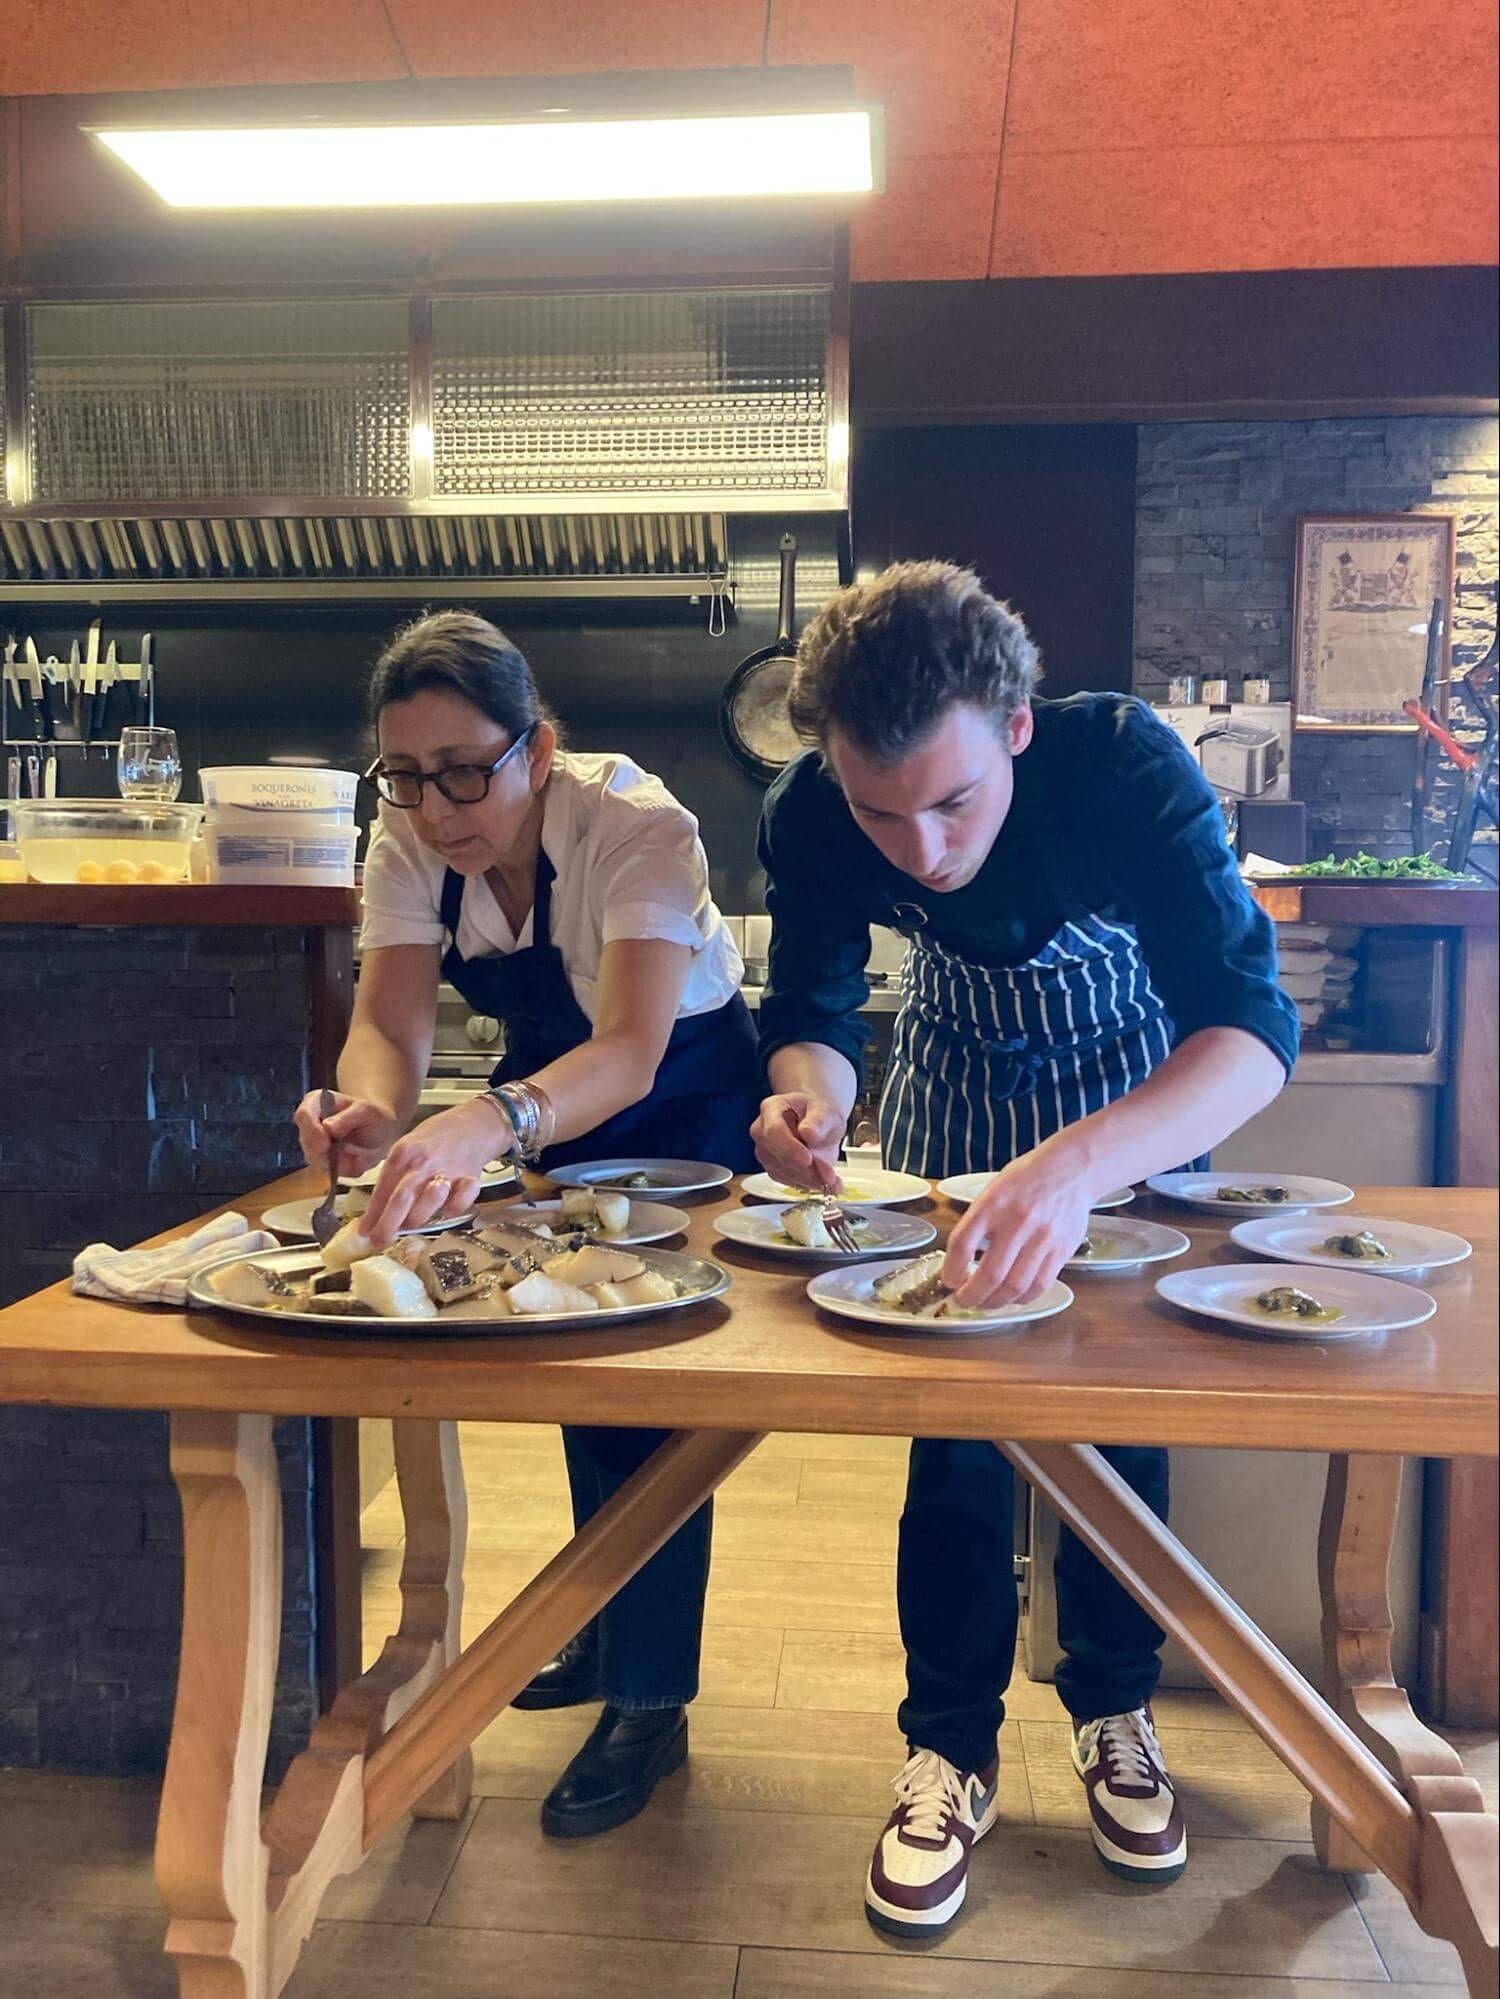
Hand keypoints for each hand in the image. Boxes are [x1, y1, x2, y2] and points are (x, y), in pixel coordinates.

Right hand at [293, 1090, 399, 1177]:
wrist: (381, 1132)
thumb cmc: (372, 1116)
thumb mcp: (367, 1112)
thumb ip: (348, 1117)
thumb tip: (327, 1127)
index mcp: (316, 1103)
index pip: (304, 1115)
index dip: (311, 1130)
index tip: (325, 1143)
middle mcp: (310, 1125)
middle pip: (306, 1141)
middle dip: (323, 1151)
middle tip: (343, 1156)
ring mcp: (313, 1146)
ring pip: (315, 1159)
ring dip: (336, 1162)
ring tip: (357, 1155)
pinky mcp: (322, 1163)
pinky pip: (329, 1171)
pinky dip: (344, 1169)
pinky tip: (357, 1160)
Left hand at [359, 1097, 513, 1246]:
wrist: (474, 1123)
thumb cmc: (437, 1138)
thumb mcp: (407, 1149)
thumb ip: (394, 1177)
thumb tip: (378, 1211)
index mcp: (403, 1154)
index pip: (382, 1190)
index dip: (372, 1215)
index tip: (364, 1232)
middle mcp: (422, 1162)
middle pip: (401, 1199)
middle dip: (387, 1225)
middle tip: (379, 1241)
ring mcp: (447, 1170)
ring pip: (427, 1202)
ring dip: (418, 1219)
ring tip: (412, 1224)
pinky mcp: (469, 1178)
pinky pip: (460, 1201)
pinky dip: (452, 1210)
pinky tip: (447, 1212)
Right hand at [750, 1091, 845, 1192]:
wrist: (817, 1124)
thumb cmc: (818, 1114)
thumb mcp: (826, 1111)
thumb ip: (819, 1120)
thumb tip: (809, 1133)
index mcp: (772, 1109)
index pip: (774, 1130)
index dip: (789, 1148)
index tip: (808, 1159)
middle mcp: (762, 1131)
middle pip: (775, 1155)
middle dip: (804, 1169)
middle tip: (829, 1176)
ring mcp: (766, 1151)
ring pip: (781, 1172)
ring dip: (808, 1179)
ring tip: (833, 1180)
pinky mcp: (774, 1168)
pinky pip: (788, 1181)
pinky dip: (809, 1184)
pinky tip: (826, 1183)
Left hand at [943, 1142, 1093, 1309]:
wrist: (1072, 1169)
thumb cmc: (1028, 1179)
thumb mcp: (993, 1190)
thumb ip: (978, 1222)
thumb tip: (960, 1261)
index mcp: (993, 1203)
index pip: (963, 1244)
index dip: (951, 1270)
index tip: (948, 1280)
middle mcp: (1018, 1221)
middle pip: (990, 1274)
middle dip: (971, 1296)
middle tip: (963, 1300)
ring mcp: (1043, 1237)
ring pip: (1016, 1286)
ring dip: (995, 1302)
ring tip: (985, 1302)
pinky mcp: (1063, 1250)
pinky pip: (1040, 1285)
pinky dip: (1022, 1298)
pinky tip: (1012, 1296)